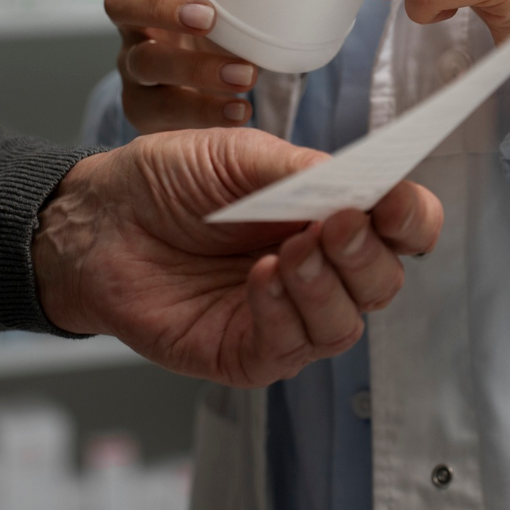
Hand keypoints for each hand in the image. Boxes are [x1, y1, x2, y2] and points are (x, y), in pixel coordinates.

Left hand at [34, 129, 442, 387]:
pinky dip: (282, 312)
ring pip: (344, 323)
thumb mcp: (238, 155)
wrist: (98, 217)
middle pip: (383, 281)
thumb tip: (360, 183)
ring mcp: (286, 316)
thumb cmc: (167, 181)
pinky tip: (260, 278)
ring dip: (327, 287)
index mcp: (330, 214)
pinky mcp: (246, 354)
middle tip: (336, 224)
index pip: (402, 228)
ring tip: (291, 251)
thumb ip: (300, 170)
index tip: (393, 200)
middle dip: (367, 253)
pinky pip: (288, 348)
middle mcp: (320, 270)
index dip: (410, 218)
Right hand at [105, 0, 260, 131]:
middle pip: (120, 2)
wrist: (202, 90)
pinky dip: (204, 111)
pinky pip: (161, 110)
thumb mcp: (227, 2)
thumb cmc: (221, 32)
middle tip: (209, 17)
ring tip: (244, 74)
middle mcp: (133, 21)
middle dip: (162, 8)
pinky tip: (239, 111)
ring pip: (144, 62)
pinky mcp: (139, 106)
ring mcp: (131, 64)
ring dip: (194, 67)